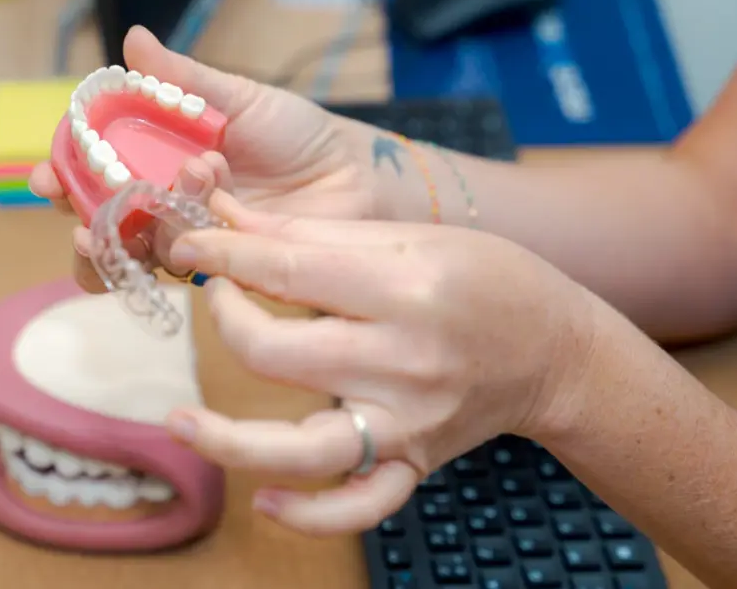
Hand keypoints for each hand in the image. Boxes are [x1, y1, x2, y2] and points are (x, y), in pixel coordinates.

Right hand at [28, 25, 378, 291]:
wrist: (350, 175)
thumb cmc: (297, 132)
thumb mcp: (239, 97)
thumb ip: (184, 79)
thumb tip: (133, 39)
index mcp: (158, 157)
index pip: (96, 169)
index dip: (66, 173)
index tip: (48, 173)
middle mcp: (164, 200)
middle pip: (101, 221)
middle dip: (78, 221)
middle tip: (74, 214)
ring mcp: (188, 236)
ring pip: (130, 252)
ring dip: (117, 240)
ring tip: (124, 220)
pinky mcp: (216, 266)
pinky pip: (177, 267)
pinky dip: (170, 247)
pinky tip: (193, 216)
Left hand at [159, 191, 598, 535]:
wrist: (555, 350)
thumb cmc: (487, 278)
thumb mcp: (410, 237)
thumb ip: (314, 235)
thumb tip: (230, 222)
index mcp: (404, 289)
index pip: (286, 272)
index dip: (222, 256)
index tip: (187, 244)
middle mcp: (403, 362)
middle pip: (278, 355)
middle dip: (225, 319)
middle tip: (215, 296)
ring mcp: (408, 423)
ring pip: (304, 448)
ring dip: (230, 440)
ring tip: (181, 422)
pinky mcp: (413, 462)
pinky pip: (356, 507)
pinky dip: (307, 514)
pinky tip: (264, 499)